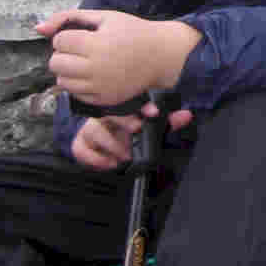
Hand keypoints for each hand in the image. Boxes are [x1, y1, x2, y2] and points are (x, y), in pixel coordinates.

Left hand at [38, 9, 199, 107]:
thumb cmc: (133, 32)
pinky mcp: (104, 99)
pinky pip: (75, 94)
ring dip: (70, 70)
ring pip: (62, 80)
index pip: (59, 41)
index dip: (69, 36)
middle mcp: (97, 67)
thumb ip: (68, 17)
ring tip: (87, 63)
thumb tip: (37, 28)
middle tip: (83, 50)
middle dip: (65, 54)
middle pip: (55, 63)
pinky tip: (95, 75)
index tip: (86, 35)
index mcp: (97, 44)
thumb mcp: (104, 16)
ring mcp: (100, 86)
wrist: (162, 55)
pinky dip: (80, 84)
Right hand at [68, 107, 195, 170]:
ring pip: (92, 131)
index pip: (130, 101)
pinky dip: (93, 158)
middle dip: (123, 122)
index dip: (143, 106)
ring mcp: (91, 129)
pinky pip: (79, 149)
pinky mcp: (82, 144)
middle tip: (137, 131)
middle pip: (108, 113)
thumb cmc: (133, 131)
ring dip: (110, 144)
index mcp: (123, 107)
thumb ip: (170, 121)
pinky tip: (110, 164)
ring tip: (126, 155)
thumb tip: (186, 115)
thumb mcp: (154, 127)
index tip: (154, 112)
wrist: (110, 142)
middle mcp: (105, 115)